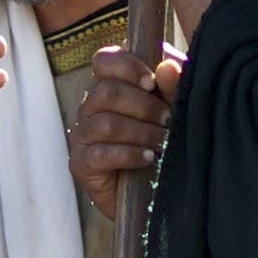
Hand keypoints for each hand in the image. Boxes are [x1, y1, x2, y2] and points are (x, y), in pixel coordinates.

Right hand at [69, 47, 183, 218]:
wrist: (156, 197)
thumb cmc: (165, 146)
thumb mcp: (176, 114)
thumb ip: (173, 89)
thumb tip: (168, 66)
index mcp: (110, 87)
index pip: (103, 60)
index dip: (126, 66)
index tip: (151, 83)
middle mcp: (90, 108)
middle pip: (106, 92)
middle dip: (143, 106)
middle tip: (167, 120)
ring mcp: (82, 137)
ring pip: (105, 123)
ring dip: (141, 132)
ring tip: (163, 142)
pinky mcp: (81, 165)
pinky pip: (100, 153)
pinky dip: (129, 154)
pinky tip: (148, 158)